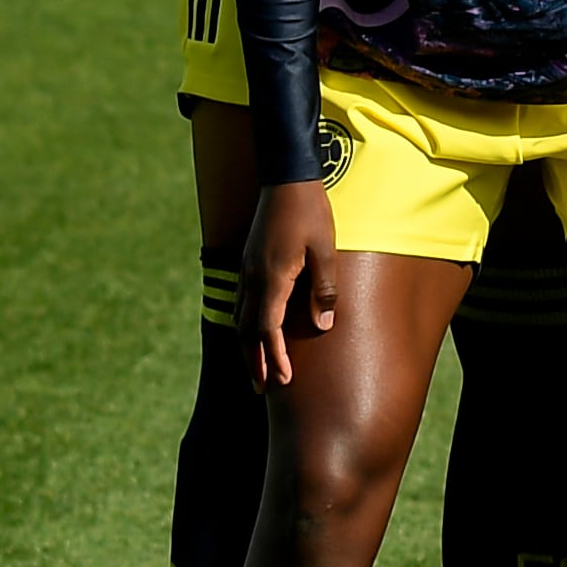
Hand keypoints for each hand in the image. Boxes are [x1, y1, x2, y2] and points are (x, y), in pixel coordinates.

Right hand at [243, 180, 338, 386]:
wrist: (285, 177)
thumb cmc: (311, 212)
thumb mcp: (326, 250)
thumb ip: (324, 288)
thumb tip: (322, 324)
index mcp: (272, 278)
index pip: (267, 329)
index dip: (275, 357)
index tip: (284, 381)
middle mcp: (252, 278)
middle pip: (247, 331)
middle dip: (254, 362)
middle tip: (262, 390)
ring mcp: (246, 270)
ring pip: (239, 318)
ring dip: (247, 346)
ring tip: (257, 369)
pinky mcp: (247, 262)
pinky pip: (241, 303)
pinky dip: (245, 325)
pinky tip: (253, 332)